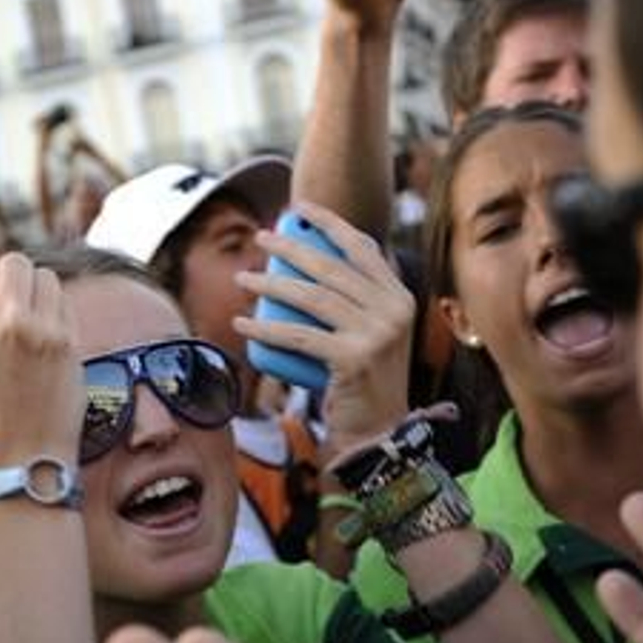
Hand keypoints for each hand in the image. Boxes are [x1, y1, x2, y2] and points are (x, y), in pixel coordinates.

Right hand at [0, 252, 82, 471]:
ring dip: (38, 290)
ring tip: (33, 317)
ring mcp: (41, 331)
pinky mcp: (70, 344)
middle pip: (14, 261)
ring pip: (45, 276)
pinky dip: (57, 310)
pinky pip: (65, 303)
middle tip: (13, 303)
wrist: (20, 464)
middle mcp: (4, 322)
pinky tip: (50, 333)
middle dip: (13, 278)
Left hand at [233, 202, 413, 452]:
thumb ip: (355, 304)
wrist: (377, 432)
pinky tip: (242, 324)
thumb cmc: (361, 381)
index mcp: (400, 297)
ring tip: (242, 280)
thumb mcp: (370, 334)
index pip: (362, 248)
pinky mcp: (354, 358)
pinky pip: (298, 336)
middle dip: (291, 247)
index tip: (299, 210)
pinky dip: (265, 330)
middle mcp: (394, 310)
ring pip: (311, 297)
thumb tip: (309, 265)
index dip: (329, 223)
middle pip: (331, 267)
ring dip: (270, 284)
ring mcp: (377, 333)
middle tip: (260, 239)